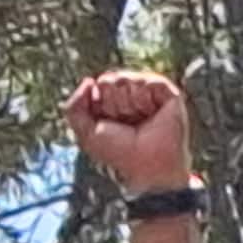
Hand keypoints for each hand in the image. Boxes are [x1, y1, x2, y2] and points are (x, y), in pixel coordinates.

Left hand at [67, 69, 193, 192]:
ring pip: (127, 79)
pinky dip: (143, 99)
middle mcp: (131, 94)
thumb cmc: (118, 152)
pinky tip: (151, 113)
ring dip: (127, 105)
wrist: (146, 164)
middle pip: (110, 79)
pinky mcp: (168, 92)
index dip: (99, 105)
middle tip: (125, 123)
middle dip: (112, 104)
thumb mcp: (86, 133)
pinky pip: (148, 81)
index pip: (99, 84)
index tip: (108, 124)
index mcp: (112, 102)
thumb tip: (89, 80)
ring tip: (139, 120)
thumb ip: (74, 107)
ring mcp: (150, 92)